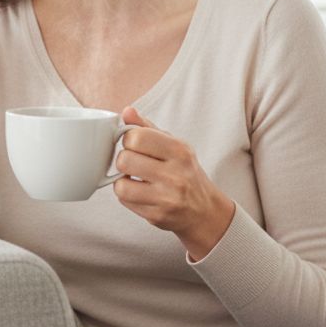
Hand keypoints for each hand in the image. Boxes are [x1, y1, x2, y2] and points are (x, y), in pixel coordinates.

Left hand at [113, 106, 235, 260]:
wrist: (204, 211)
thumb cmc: (185, 172)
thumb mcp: (173, 146)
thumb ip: (147, 128)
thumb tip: (127, 111)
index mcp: (180, 151)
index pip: (136, 137)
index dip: (129, 139)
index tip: (135, 144)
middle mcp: (175, 174)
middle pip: (124, 159)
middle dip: (124, 160)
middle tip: (134, 162)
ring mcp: (166, 197)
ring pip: (120, 184)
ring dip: (122, 180)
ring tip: (134, 178)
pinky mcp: (157, 215)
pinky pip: (124, 201)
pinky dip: (127, 195)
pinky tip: (139, 192)